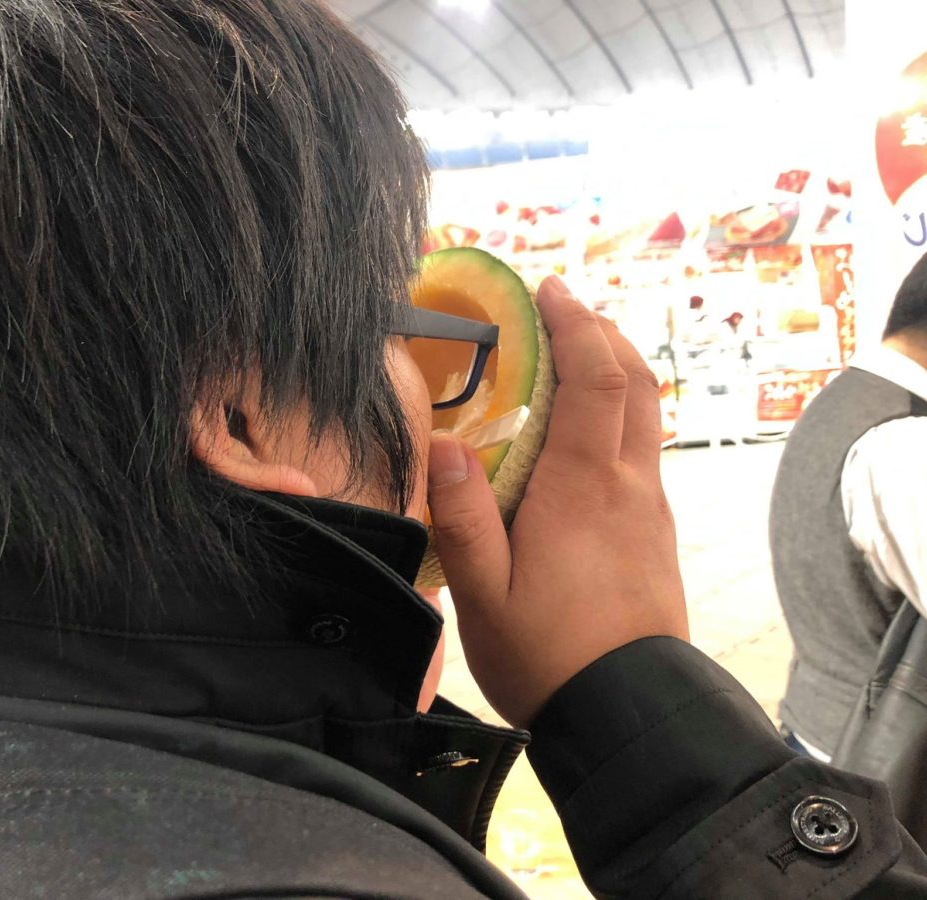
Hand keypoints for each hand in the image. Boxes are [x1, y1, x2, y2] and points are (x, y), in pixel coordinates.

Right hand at [426, 276, 687, 727]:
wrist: (630, 714)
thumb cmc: (548, 656)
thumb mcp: (484, 594)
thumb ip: (464, 516)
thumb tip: (446, 442)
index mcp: (583, 487)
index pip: (596, 378)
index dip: (577, 324)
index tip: (549, 290)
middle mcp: (628, 484)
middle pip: (635, 382)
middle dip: (603, 334)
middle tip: (562, 312)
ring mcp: (650, 508)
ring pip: (646, 415)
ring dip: (615, 373)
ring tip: (573, 361)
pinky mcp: (655, 533)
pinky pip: (643, 451)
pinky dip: (619, 416)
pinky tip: (583, 438)